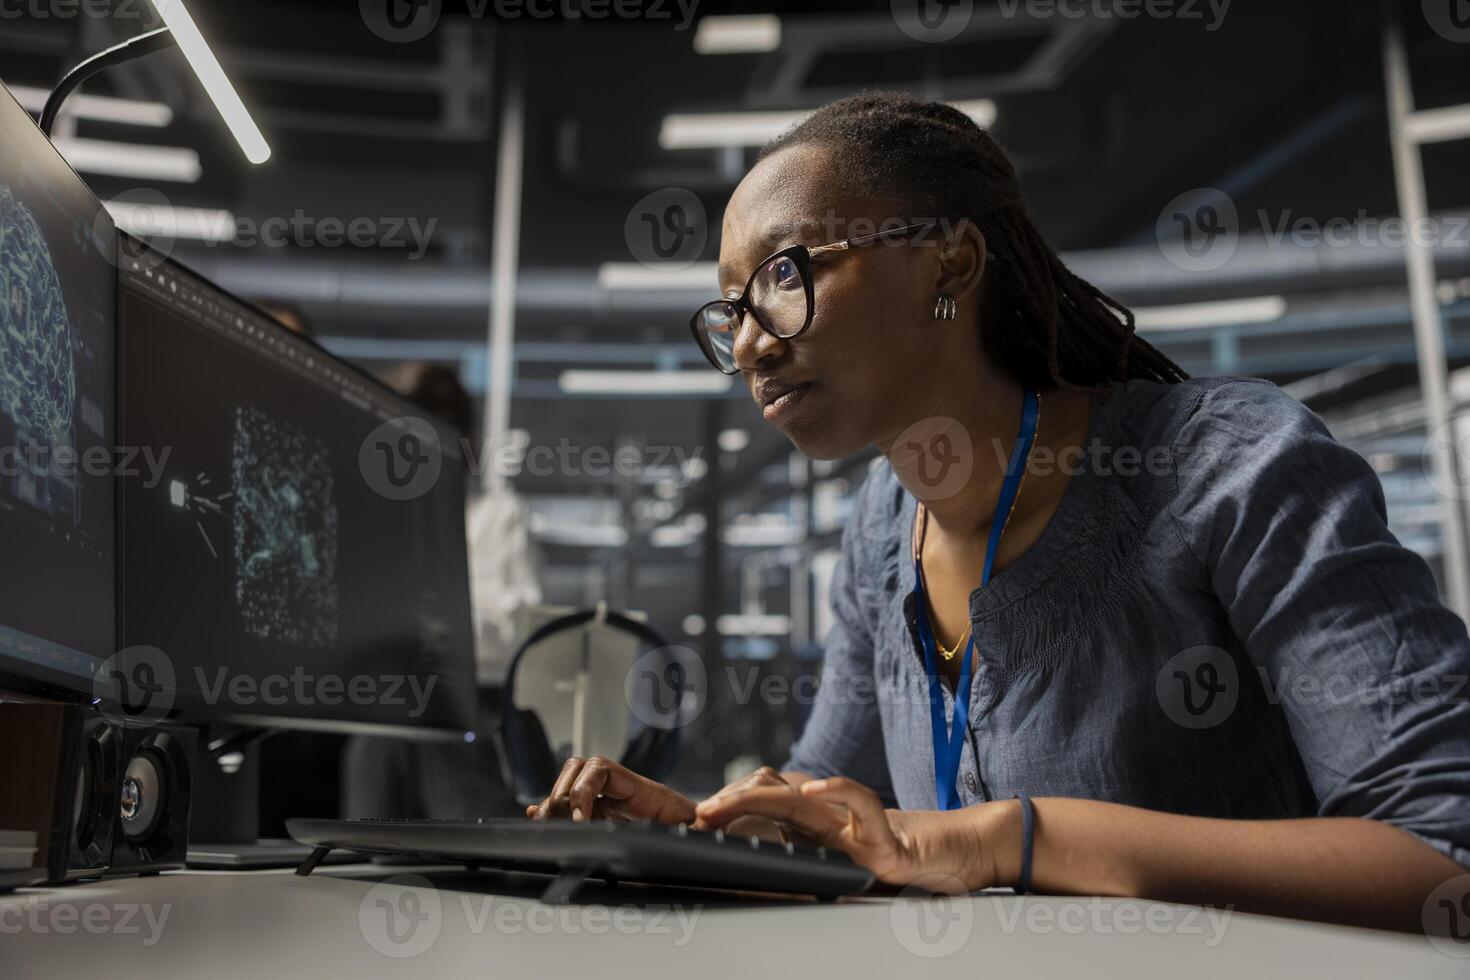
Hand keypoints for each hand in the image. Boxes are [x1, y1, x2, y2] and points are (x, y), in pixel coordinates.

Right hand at [526, 756, 695, 824]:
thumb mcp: (699, 830)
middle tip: (557, 822)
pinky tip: (538, 816)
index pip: (603, 769)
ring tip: (545, 821)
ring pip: (572, 782)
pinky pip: (574, 805)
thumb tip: (703, 824)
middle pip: (580, 768)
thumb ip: (699, 826)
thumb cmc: (702, 835)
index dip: (583, 791)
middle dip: (562, 792)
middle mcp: (624, 791)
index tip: (578, 821)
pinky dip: (554, 809)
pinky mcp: (604, 817)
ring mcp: (611, 801)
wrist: (703, 838)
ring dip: (554, 799)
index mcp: (645, 791)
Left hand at [694, 776, 1021, 892]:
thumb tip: (759, 871)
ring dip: (758, 798)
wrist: (964, 853)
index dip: (732, 803)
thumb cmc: (908, 859)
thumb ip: (814, 854)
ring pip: (802, 797)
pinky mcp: (888, 836)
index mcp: (821, 825)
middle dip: (732, 800)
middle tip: (700, 814)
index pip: (768, 801)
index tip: (699, 817)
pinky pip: (861, 804)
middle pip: (773, 793)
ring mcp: (858, 824)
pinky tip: (811, 793)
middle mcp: (835, 818)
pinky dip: (837, 792)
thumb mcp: (848, 861)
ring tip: (727, 805)